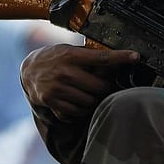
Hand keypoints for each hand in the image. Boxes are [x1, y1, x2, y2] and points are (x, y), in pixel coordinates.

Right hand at [19, 43, 139, 121]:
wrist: (28, 70)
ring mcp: (57, 89)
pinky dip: (79, 109)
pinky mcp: (52, 102)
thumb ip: (88, 56)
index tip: (135, 57)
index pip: (102, 58)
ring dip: (92, 99)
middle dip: (104, 87)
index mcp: (71, 56)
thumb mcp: (69, 50)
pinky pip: (76, 112)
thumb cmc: (54, 58)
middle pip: (99, 87)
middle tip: (100, 84)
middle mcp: (64, 72)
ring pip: (89, 102)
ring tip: (85, 91)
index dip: (120, 57)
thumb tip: (115, 61)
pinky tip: (75, 99)